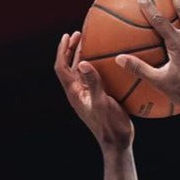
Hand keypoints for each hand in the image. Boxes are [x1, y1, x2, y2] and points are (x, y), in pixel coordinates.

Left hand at [55, 31, 134, 149]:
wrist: (118, 144)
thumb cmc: (110, 126)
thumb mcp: (102, 103)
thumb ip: (93, 83)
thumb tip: (81, 63)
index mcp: (75, 93)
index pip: (61, 68)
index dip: (62, 50)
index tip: (67, 36)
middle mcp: (79, 93)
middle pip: (69, 67)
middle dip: (71, 50)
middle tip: (79, 35)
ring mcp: (88, 96)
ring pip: (80, 72)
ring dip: (82, 57)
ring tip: (90, 44)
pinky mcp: (98, 99)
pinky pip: (92, 79)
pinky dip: (95, 67)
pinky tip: (106, 62)